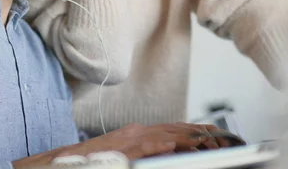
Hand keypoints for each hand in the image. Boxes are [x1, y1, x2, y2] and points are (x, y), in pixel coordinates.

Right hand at [59, 123, 224, 159]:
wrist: (64, 160)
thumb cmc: (95, 160)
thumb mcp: (126, 153)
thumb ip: (148, 150)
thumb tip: (171, 150)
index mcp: (139, 133)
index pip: (174, 128)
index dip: (196, 131)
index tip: (216, 135)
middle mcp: (137, 132)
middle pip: (175, 128)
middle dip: (200, 132)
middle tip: (222, 138)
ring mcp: (129, 139)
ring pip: (165, 134)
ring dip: (188, 137)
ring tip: (209, 142)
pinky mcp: (121, 149)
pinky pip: (143, 146)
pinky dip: (159, 144)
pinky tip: (172, 145)